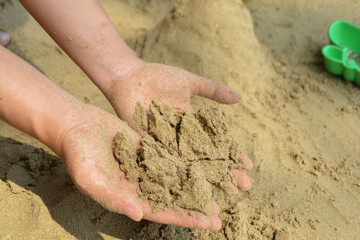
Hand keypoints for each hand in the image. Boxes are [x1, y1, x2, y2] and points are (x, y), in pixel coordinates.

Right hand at [58, 104, 225, 228]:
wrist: (76, 125)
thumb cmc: (78, 155)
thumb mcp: (91, 179)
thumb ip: (114, 198)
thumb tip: (139, 214)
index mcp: (129, 196)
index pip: (162, 211)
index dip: (186, 217)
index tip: (209, 223)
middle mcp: (140, 183)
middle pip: (174, 197)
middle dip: (196, 206)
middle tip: (220, 213)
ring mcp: (146, 164)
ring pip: (176, 176)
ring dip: (196, 183)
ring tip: (219, 188)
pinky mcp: (148, 146)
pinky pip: (171, 154)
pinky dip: (187, 158)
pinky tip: (204, 160)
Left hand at [105, 61, 252, 191]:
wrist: (130, 76)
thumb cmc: (159, 77)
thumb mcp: (189, 82)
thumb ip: (213, 90)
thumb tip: (239, 98)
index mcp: (193, 124)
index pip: (217, 143)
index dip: (232, 155)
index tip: (249, 167)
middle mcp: (181, 138)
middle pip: (206, 159)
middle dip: (225, 173)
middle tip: (243, 188)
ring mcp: (166, 143)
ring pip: (189, 165)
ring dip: (206, 179)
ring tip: (222, 193)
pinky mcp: (149, 145)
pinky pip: (164, 161)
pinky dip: (176, 174)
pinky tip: (188, 187)